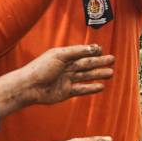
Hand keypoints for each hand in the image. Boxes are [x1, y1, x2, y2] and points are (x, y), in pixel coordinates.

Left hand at [0, 44, 115, 114]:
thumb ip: (77, 52)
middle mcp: (66, 67)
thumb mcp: (59, 55)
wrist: (29, 87)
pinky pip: (81, 89)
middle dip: (99, 62)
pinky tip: (101, 86)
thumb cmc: (41, 68)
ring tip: (110, 73)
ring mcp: (66, 80)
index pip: (81, 52)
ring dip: (98, 74)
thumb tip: (94, 48)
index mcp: (63, 56)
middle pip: (86, 64)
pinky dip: (91, 88)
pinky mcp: (66, 92)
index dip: (92, 51)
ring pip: (86, 76)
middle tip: (112, 60)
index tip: (103, 50)